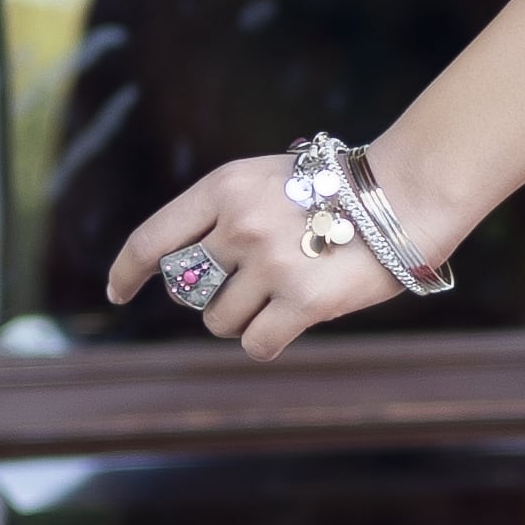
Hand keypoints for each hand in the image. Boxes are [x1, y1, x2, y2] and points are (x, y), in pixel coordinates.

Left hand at [107, 152, 398, 363]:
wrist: (406, 194)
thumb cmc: (337, 189)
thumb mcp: (267, 180)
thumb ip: (225, 214)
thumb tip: (187, 268)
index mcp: (224, 188)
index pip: (152, 240)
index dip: (127, 272)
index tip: (118, 293)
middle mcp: (239, 226)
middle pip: (187, 291)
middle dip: (209, 295)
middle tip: (246, 285)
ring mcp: (270, 265)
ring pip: (220, 322)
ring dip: (243, 318)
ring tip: (282, 293)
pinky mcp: (302, 303)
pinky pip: (255, 344)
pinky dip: (267, 340)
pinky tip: (290, 323)